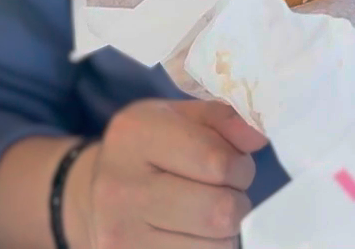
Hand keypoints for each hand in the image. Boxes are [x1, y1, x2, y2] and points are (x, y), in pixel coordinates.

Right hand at [64, 99, 267, 248]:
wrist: (96, 199)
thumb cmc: (148, 153)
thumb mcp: (178, 119)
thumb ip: (224, 120)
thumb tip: (258, 135)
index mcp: (133, 135)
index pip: (218, 162)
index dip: (239, 166)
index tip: (230, 165)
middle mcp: (120, 188)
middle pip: (221, 211)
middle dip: (235, 202)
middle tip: (220, 193)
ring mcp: (121, 235)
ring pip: (217, 247)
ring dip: (222, 232)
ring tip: (201, 214)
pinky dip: (206, 248)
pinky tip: (188, 233)